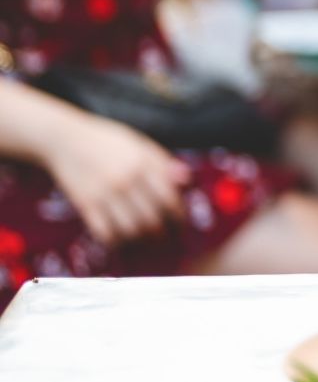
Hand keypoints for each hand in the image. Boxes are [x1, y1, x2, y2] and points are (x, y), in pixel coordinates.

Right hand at [40, 113, 188, 246]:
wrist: (66, 140)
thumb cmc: (108, 141)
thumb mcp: (141, 144)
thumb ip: (164, 163)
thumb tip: (187, 180)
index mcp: (142, 164)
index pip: (168, 198)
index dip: (177, 216)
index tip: (180, 223)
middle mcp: (125, 180)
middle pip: (151, 218)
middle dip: (162, 233)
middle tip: (165, 237)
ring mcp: (104, 194)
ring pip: (130, 229)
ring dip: (141, 240)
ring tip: (146, 241)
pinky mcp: (85, 204)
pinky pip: (104, 232)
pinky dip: (116, 241)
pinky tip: (122, 240)